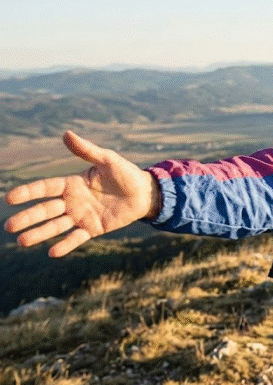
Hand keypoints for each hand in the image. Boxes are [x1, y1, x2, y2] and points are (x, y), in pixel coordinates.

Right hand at [4, 131, 160, 256]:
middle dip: (28, 218)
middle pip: (46, 210)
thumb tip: (66, 134)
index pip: (45, 188)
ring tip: (22, 241)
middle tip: (9, 226)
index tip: (10, 198)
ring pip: (56, 226)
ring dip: (40, 234)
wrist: (145, 193)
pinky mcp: (94, 229)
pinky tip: (52, 252)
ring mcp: (82, 216)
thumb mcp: (107, 159)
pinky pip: (77, 238)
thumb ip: (87, 150)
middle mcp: (73, 201)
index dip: (28, 192)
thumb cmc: (125, 173)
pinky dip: (66, 245)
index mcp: (72, 184)